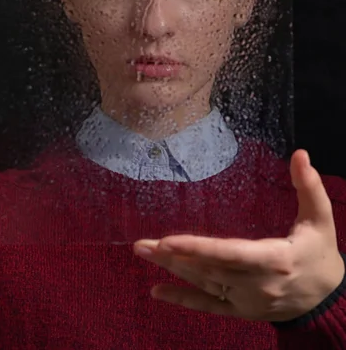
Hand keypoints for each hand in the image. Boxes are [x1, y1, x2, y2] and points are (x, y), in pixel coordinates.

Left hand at [134, 149, 344, 321]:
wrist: (327, 300)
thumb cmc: (320, 252)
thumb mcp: (320, 218)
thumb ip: (310, 186)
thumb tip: (300, 154)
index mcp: (275, 258)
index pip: (230, 253)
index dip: (198, 248)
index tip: (168, 241)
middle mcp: (256, 283)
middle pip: (208, 268)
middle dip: (173, 256)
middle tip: (140, 244)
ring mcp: (246, 301)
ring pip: (203, 284)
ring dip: (172, 270)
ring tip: (143, 253)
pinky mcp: (241, 312)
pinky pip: (208, 306)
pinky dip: (182, 300)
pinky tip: (156, 291)